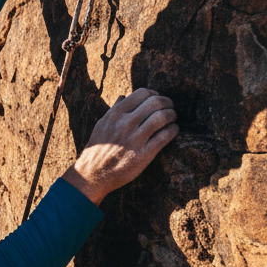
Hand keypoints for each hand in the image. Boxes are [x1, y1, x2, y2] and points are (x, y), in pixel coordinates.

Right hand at [62, 89, 178, 206]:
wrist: (92, 174)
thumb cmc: (98, 149)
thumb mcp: (101, 125)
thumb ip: (114, 110)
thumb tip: (124, 96)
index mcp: (115, 114)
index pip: (142, 93)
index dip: (154, 94)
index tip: (157, 100)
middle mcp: (125, 124)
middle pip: (155, 102)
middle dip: (167, 103)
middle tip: (170, 108)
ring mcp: (134, 139)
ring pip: (162, 117)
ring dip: (172, 115)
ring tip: (172, 118)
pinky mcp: (143, 154)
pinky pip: (164, 136)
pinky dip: (173, 130)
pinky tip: (172, 130)